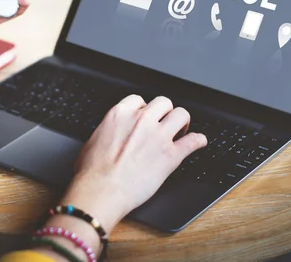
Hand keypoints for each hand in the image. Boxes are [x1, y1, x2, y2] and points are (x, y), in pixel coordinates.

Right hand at [61, 95, 206, 233]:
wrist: (102, 190)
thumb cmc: (92, 171)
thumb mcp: (94, 140)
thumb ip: (109, 131)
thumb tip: (110, 135)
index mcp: (120, 114)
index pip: (139, 100)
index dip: (144, 108)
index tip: (145, 116)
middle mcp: (141, 120)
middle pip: (163, 102)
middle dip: (164, 112)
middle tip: (164, 123)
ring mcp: (158, 136)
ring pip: (181, 115)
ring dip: (182, 122)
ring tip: (180, 131)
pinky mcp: (171, 155)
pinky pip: (193, 141)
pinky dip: (198, 141)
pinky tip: (198, 142)